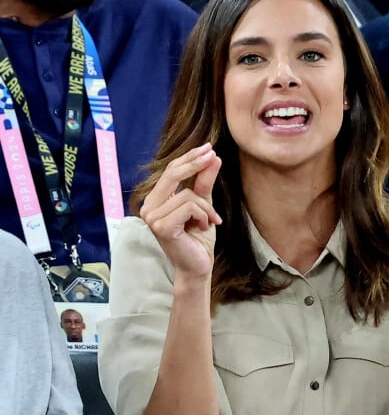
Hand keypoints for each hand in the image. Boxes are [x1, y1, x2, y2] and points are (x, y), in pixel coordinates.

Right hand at [140, 143, 222, 278]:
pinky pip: (189, 207)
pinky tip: (203, 228)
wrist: (198, 266)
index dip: (189, 158)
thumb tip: (213, 157)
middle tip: (214, 155)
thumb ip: (204, 182)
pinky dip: (204, 216)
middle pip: (173, 174)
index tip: (209, 148)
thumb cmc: (198, 238)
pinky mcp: (161, 227)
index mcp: (155, 200)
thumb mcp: (204, 205)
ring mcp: (152, 217)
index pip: (171, 171)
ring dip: (206, 208)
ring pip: (188, 194)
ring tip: (210, 222)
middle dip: (196, 163)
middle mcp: (148, 207)